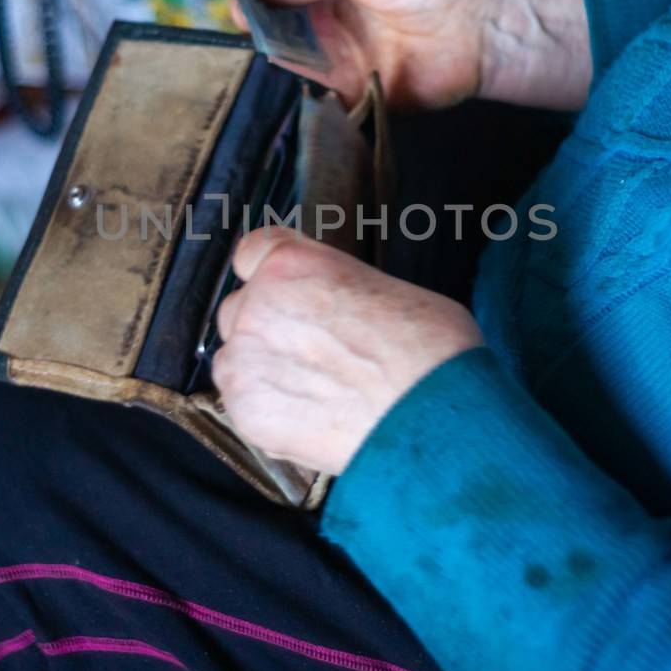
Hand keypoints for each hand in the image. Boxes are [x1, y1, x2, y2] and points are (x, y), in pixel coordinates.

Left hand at [212, 226, 483, 475]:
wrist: (435, 417)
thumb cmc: (431, 352)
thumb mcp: (385, 288)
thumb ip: (336, 292)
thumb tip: (332, 311)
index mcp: (292, 263)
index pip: (251, 254)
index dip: (270, 276)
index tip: (284, 293)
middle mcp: (259, 304)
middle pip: (240, 309)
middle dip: (268, 328)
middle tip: (311, 352)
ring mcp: (246, 359)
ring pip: (234, 359)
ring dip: (261, 370)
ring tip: (313, 391)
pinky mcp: (247, 411)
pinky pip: (242, 404)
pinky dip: (269, 409)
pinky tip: (310, 416)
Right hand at [241, 0, 589, 111]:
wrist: (496, 22)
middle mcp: (340, 17)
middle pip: (283, 19)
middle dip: (258, 15)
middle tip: (236, 9)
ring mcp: (350, 55)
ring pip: (296, 55)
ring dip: (275, 46)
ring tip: (259, 33)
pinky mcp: (363, 91)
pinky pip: (323, 93)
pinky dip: (303, 85)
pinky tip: (285, 68)